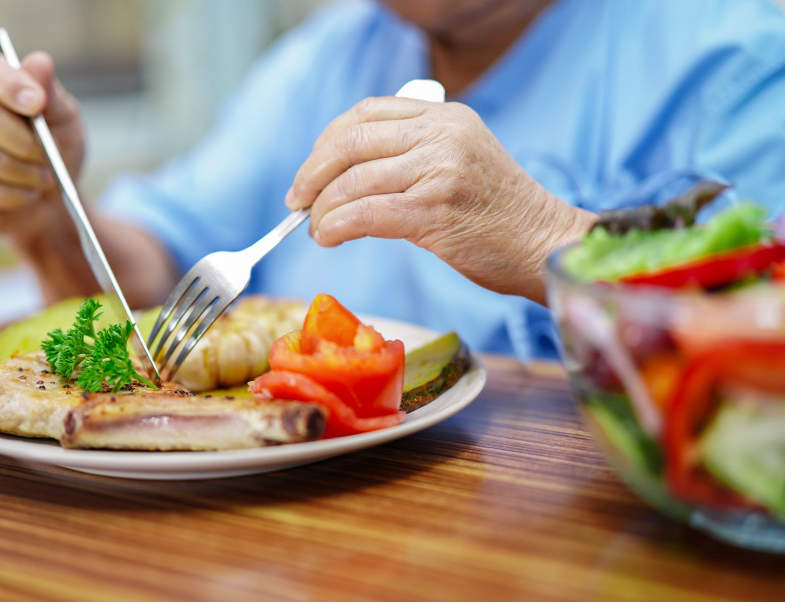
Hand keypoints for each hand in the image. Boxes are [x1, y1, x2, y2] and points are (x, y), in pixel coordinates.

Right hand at [0, 49, 84, 247]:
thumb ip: (50, 94)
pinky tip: (27, 194)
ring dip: (25, 172)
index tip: (37, 102)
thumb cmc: (56, 152)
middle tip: (49, 156)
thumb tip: (40, 61)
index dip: (7, 83)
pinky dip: (14, 195)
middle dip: (25, 142)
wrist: (55, 201)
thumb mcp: (64, 121)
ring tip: (44, 178)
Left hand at [285, 97, 594, 303]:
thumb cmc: (498, 214)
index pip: (365, 114)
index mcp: (444, 117)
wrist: (545, 244)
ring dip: (322, 209)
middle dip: (313, 174)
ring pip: (353, 181)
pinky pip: (366, 213)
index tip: (310, 173)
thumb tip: (342, 177)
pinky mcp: (436, 210)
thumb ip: (411, 155)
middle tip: (297, 202)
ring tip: (316, 229)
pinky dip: (337, 226)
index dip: (326, 143)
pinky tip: (329, 237)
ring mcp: (440, 170)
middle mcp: (442, 135)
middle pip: (351, 142)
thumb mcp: (459, 161)